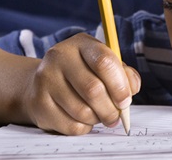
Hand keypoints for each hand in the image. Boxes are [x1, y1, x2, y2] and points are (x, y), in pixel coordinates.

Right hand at [22, 33, 140, 134]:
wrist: (42, 83)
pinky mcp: (39, 103)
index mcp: (81, 44)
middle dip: (111, 109)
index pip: (105, 62)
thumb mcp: (104, 66)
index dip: (120, 86)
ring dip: (97, 119)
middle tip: (116, 117)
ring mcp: (46, 79)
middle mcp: (59, 57)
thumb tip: (132, 89)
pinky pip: (70, 125)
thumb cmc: (82, 74)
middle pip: (93, 89)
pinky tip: (84, 120)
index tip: (125, 100)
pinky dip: (84, 128)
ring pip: (82, 111)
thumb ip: (124, 74)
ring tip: (99, 116)